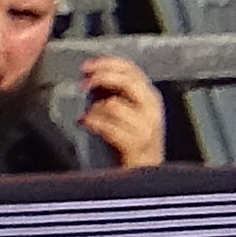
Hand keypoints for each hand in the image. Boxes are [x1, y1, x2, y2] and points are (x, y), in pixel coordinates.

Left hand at [70, 53, 161, 168]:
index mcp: (151, 98)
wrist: (143, 173)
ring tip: (90, 116)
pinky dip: (93, 123)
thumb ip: (114, 92)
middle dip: (102, 77)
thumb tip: (93, 77)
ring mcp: (146, 128)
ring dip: (95, 109)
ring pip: (114, 104)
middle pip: (128, 81)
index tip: (87, 66)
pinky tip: (86, 124)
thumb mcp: (127, 110)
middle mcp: (152, 110)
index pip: (132, 70)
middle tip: (83, 83)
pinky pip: (107, 126)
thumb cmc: (131, 141)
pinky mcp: (135, 144)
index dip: (108, 63)